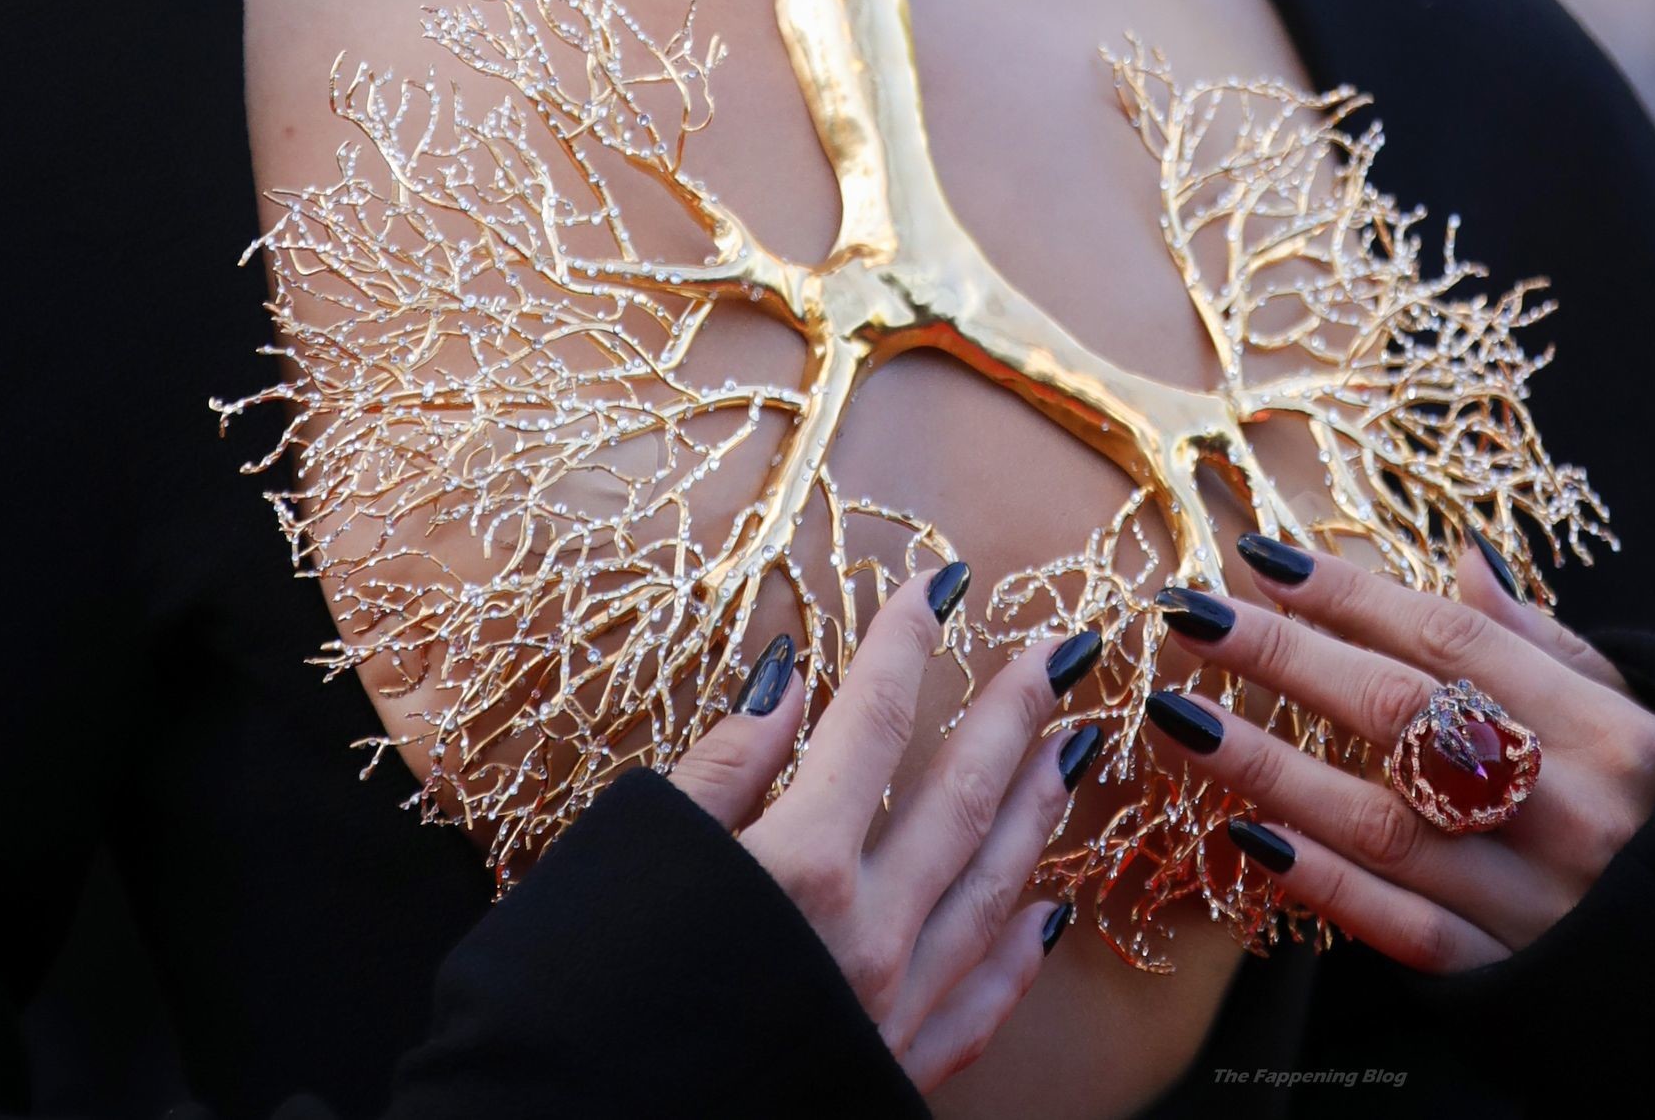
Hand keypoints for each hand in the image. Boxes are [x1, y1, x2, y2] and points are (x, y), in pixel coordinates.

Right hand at [667, 564, 1105, 1090]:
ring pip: (990, 889)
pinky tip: (1049, 913)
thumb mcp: (634, 863)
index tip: (940, 583)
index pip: (870, 722)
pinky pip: (982, 1003)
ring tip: (1076, 748)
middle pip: (959, 796)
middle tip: (1063, 652)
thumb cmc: (578, 1009)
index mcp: (798, 867)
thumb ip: (719, 771)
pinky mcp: (896, 1073)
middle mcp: (866, 933)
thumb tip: (787, 679)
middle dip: (1013, 715)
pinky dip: (1020, 952)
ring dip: (1037, 811)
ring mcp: (892, 1009)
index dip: (906, 643)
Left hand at [1146, 532, 1654, 972]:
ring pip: (1379, 821)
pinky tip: (1241, 835)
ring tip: (1177, 717)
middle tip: (1188, 613)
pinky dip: (1318, 878)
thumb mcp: (1646, 724)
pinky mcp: (1500, 976)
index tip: (1258, 555)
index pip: (1452, 643)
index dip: (1348, 594)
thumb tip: (1461, 561)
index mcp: (1609, 733)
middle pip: (1401, 714)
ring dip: (1267, 765)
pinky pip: (1392, 924)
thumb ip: (1548, 649)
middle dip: (1283, 658)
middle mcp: (1568, 809)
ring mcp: (1531, 899)